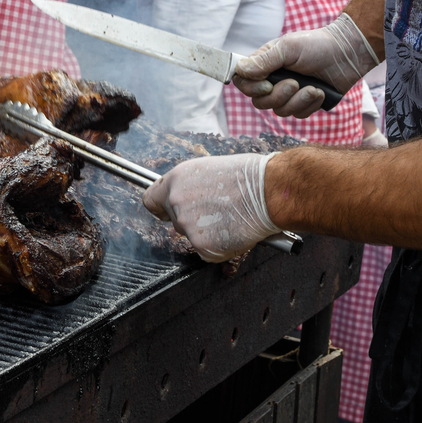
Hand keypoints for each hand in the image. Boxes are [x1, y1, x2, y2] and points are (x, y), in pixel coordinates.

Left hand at [142, 153, 280, 261]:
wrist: (271, 191)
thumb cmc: (249, 177)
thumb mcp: (209, 170)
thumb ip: (189, 187)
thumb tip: (186, 198)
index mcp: (176, 181)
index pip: (150, 201)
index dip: (161, 208)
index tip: (167, 211)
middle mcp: (176, 203)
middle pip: (175, 221)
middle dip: (193, 220)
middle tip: (218, 212)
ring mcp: (188, 226)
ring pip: (192, 237)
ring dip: (208, 233)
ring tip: (231, 218)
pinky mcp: (203, 245)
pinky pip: (207, 252)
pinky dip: (220, 247)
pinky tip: (234, 231)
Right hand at [232, 14, 379, 118]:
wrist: (348, 53)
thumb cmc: (318, 45)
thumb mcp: (288, 47)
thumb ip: (264, 60)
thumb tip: (240, 69)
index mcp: (264, 65)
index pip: (243, 82)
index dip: (251, 88)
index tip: (267, 85)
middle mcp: (273, 81)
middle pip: (259, 101)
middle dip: (278, 96)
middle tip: (295, 83)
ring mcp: (288, 94)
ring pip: (279, 111)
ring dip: (297, 101)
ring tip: (313, 88)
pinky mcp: (304, 103)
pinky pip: (298, 114)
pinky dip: (309, 105)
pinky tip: (320, 92)